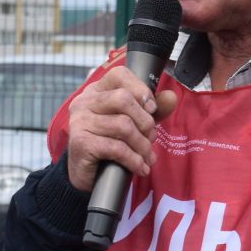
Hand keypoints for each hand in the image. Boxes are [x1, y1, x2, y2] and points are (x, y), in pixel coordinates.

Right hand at [64, 69, 180, 192]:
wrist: (88, 176)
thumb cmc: (110, 145)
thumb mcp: (134, 123)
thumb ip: (152, 109)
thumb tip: (171, 97)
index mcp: (96, 91)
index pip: (119, 74)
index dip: (140, 89)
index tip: (151, 109)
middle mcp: (84, 102)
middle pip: (123, 99)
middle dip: (145, 122)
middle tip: (151, 138)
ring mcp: (80, 121)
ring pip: (123, 125)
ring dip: (142, 145)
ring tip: (147, 157)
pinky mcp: (81, 143)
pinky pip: (117, 148)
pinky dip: (134, 160)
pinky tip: (140, 167)